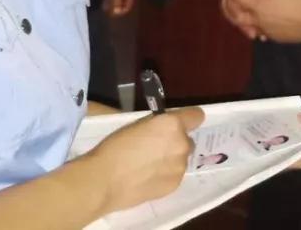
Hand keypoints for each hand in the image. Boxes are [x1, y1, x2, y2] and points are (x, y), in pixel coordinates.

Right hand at [89, 107, 203, 213]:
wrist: (104, 180)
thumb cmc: (115, 147)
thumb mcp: (137, 124)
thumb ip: (158, 125)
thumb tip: (163, 129)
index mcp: (172, 124)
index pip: (196, 116)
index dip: (188, 119)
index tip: (178, 123)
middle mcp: (182, 144)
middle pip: (187, 140)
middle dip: (174, 142)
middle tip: (155, 148)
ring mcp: (180, 167)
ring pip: (181, 159)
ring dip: (171, 160)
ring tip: (149, 166)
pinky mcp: (175, 185)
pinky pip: (175, 175)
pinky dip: (165, 175)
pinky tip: (148, 178)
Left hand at [220, 0, 277, 39]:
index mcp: (257, 5)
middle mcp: (258, 20)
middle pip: (235, 14)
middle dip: (227, 5)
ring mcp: (266, 31)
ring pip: (244, 26)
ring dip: (236, 18)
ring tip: (235, 12)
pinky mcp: (275, 37)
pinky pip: (257, 32)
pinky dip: (250, 27)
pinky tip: (253, 26)